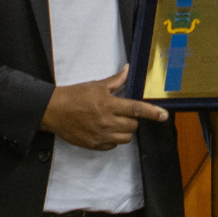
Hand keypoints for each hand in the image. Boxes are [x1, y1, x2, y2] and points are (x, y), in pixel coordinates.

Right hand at [40, 67, 169, 150]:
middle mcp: (106, 122)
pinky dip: (114, 139)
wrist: (53, 111)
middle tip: (123, 113)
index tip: (163, 115)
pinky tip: (106, 130)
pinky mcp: (94, 145)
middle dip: (132, 119)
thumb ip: (116, 81)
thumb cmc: (73, 96)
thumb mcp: (96, 85)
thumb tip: (128, 71)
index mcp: (108, 105)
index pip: (136, 109)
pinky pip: (113, 145)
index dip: (152, 113)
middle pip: (133, 125)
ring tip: (115, 122)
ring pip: (126, 137)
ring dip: (125, 130)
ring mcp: (101, 135)